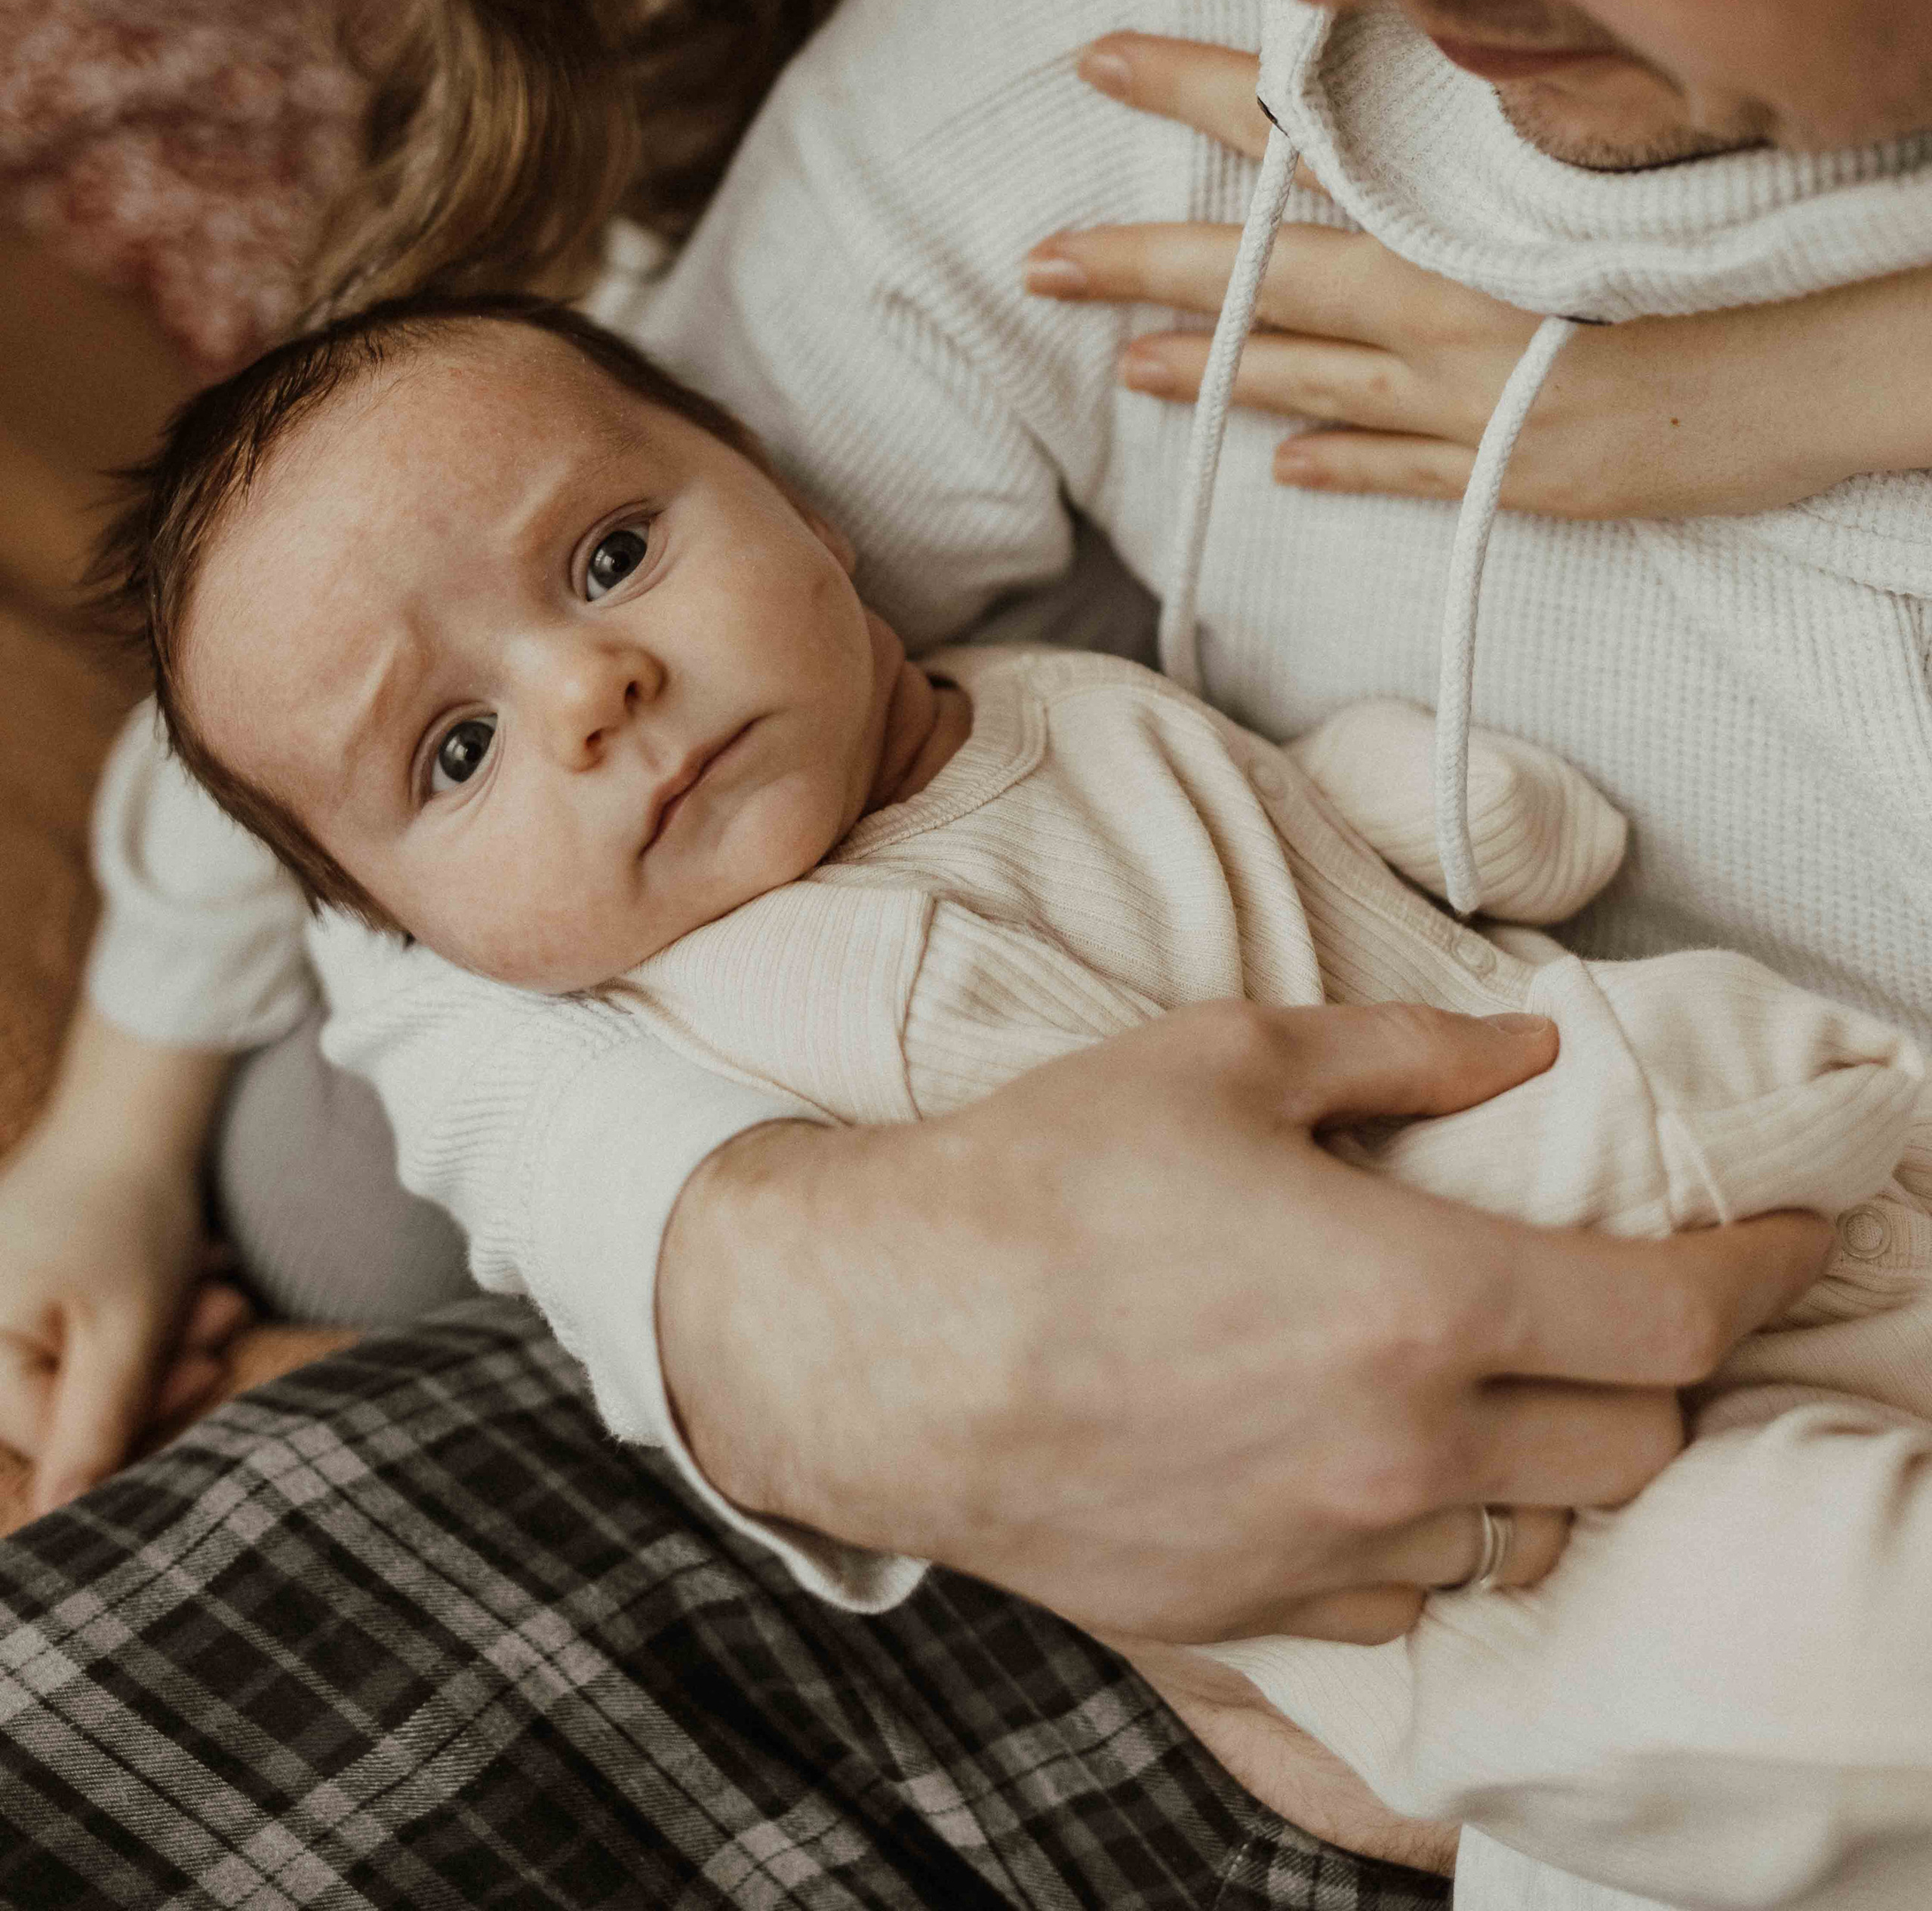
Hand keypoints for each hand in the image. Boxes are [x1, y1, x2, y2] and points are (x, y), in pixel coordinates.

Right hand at [0, 1010, 245, 1514]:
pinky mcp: (34, 1280)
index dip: (138, 1421)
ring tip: (219, 1289)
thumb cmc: (126, 1209)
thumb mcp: (124, 1328)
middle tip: (224, 1322)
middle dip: (162, 1367)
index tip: (209, 1374)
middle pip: (74, 1397)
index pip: (52, 1437)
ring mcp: (5, 1301)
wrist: (135, 1105)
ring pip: (95, 1358)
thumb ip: (94, 1428)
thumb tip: (62, 1519)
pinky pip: (91, 1322)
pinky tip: (195, 1273)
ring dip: (167, 1334)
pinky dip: (148, 1308)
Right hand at [658, 1000, 1827, 1648]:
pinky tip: (1369, 1455)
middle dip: (1661, 1373)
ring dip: (1544, 1462)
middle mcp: (1402, 1451)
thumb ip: (1405, 1051)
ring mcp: (1333, 1550)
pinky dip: (1429, 1529)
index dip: (1757, 1272)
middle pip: (1636, 1447)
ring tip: (1491, 1382)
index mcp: (1417, 1299)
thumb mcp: (1227, 1055)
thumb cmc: (1044, 1177)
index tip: (1785, 1237)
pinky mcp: (1258, 1613)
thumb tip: (1528, 1049)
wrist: (878, 1336)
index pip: (1674, 1319)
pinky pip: (1409, 1595)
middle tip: (1621, 1300)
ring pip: (1530, 1535)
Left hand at [1027, 34, 1927, 517]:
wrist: (1817, 361)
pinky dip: (1344, 461)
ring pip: (1308, 378)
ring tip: (1128, 369)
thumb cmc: (1719, 244)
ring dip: (1213, 372)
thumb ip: (1479, 153)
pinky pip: (1404, 467)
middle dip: (1143, 262)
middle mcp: (1442, 295)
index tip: (1093, 59)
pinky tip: (1287, 467)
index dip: (1190, 85)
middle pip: (1264, 268)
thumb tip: (1399, 124)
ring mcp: (1469, 393)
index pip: (1295, 124)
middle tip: (1038, 261)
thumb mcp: (1583, 170)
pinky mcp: (1513, 470)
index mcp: (1456, 203)